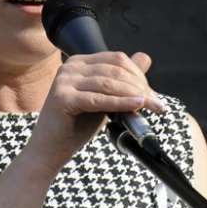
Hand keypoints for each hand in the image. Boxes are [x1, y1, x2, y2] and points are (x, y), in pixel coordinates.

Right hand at [25, 51, 164, 173]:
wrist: (50, 149)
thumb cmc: (76, 125)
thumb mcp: (103, 98)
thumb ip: (120, 81)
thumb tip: (144, 59)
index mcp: (80, 62)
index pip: (116, 58)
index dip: (138, 74)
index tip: (152, 94)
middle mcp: (70, 66)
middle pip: (115, 69)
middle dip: (140, 86)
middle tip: (157, 103)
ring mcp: (65, 80)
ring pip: (108, 83)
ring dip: (134, 95)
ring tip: (151, 106)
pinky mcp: (63, 97)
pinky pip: (98, 99)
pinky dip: (120, 102)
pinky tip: (136, 105)